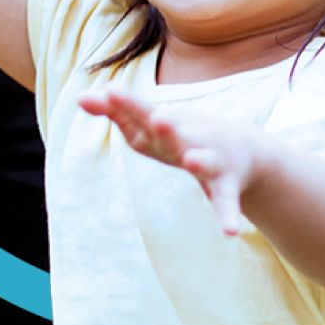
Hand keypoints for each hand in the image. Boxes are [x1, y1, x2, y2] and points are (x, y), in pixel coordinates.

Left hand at [77, 87, 268, 236]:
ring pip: (205, 161)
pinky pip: (226, 202)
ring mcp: (210, 161)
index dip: (128, 105)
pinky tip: (229, 232)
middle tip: (158, 119)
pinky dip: (228, 215)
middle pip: (176, 133)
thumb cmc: (185, 135)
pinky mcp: (226, 186)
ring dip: (199, 161)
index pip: (144, 115)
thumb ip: (117, 111)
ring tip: (192, 161)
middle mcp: (189, 138)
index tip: (110, 92)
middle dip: (168, 126)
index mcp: (168, 126)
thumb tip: (78, 97)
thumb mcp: (151, 124)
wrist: (245, 148)